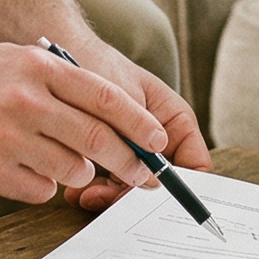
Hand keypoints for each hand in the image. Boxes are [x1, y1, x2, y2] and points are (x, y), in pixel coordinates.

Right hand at [0, 41, 180, 206]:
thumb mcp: (20, 60)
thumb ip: (65, 84)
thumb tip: (121, 118)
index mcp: (40, 68)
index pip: (106, 97)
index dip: (139, 124)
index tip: (158, 141)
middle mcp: (26, 100)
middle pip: (98, 140)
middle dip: (129, 161)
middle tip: (143, 174)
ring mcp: (7, 137)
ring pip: (73, 169)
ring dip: (80, 173)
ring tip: (68, 163)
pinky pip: (41, 190)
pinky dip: (45, 186)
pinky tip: (28, 170)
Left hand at [50, 29, 213, 211]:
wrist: (63, 56)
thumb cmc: (99, 69)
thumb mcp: (123, 103)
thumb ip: (139, 139)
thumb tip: (153, 181)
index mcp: (176, 122)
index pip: (195, 166)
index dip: (182, 189)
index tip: (157, 202)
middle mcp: (158, 139)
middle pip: (162, 183)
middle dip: (135, 195)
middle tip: (107, 198)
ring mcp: (134, 150)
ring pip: (134, 187)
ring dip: (111, 196)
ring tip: (85, 194)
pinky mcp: (108, 159)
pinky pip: (111, 183)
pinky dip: (96, 190)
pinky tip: (78, 190)